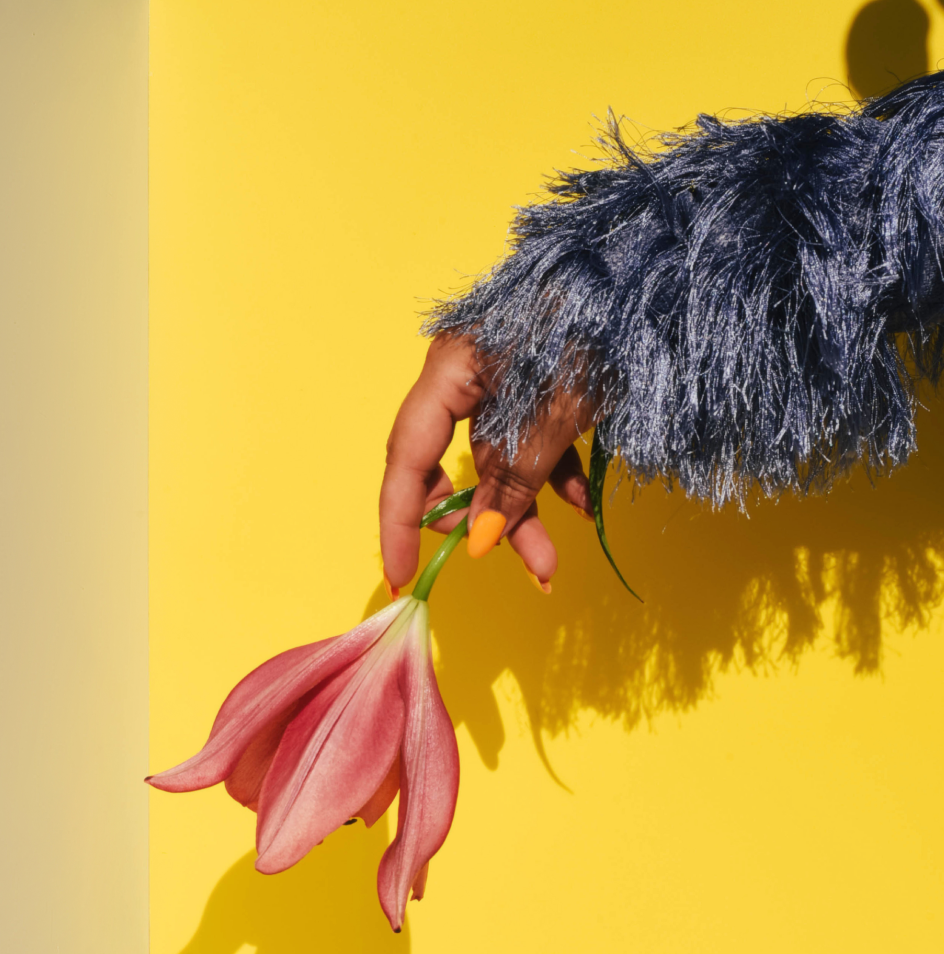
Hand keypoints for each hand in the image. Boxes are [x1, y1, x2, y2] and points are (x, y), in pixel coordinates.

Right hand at [379, 334, 596, 592]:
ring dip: (526, 509)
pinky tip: (580, 505)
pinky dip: (553, 476)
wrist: (654, 276)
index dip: (400, 521)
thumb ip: (512, 478)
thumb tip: (481, 541)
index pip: (407, 457)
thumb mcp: (554, 413)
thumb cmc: (596, 329)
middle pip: (456, 464)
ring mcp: (504, 380)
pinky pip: (534, 441)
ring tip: (552, 564)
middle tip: (520, 567)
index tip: (399, 576)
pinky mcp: (540, 384)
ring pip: (501, 460)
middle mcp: (467, 376)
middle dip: (487, 520)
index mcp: (450, 369)